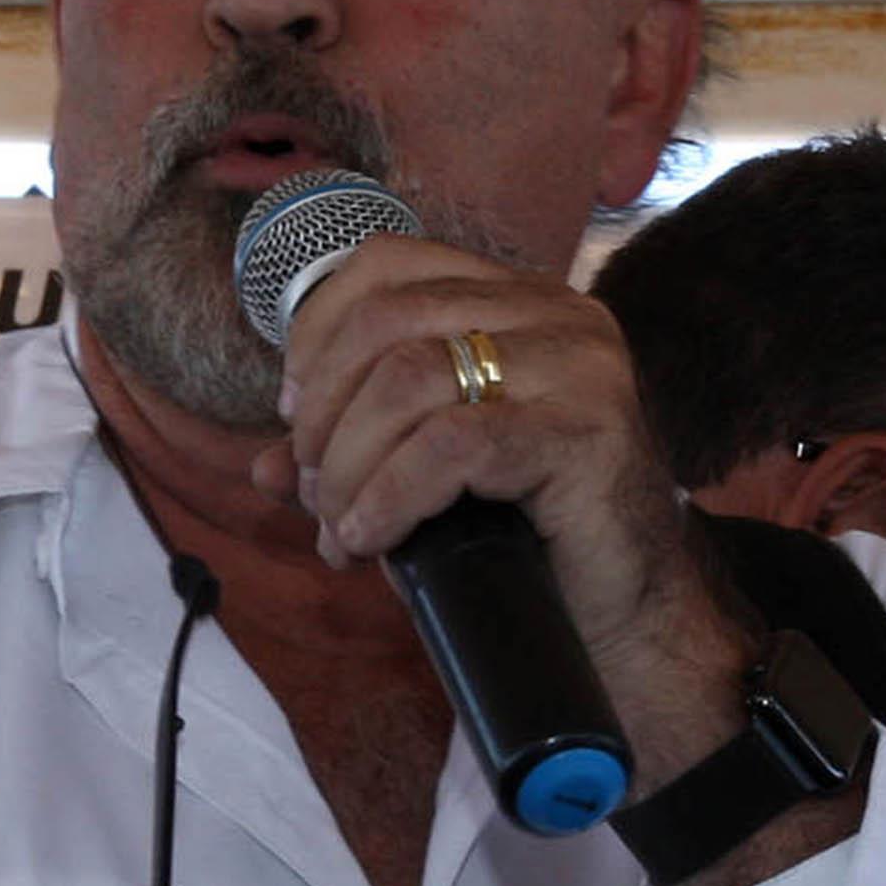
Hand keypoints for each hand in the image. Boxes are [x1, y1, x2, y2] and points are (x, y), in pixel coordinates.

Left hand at [255, 234, 753, 786]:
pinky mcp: (585, 431)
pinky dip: (387, 494)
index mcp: (517, 299)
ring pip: (408, 380)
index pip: (387, 265)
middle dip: (322, 413)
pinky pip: (451, 445)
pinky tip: (369, 538)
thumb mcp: (426, 478)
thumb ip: (352, 453)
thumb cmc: (526, 542)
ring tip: (340, 530)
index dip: (317, 333)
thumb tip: (259, 464)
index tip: (294, 412)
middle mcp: (555, 314)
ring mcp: (579, 366)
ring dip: (345, 463)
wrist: (626, 620)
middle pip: (385, 323)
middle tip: (311, 489)